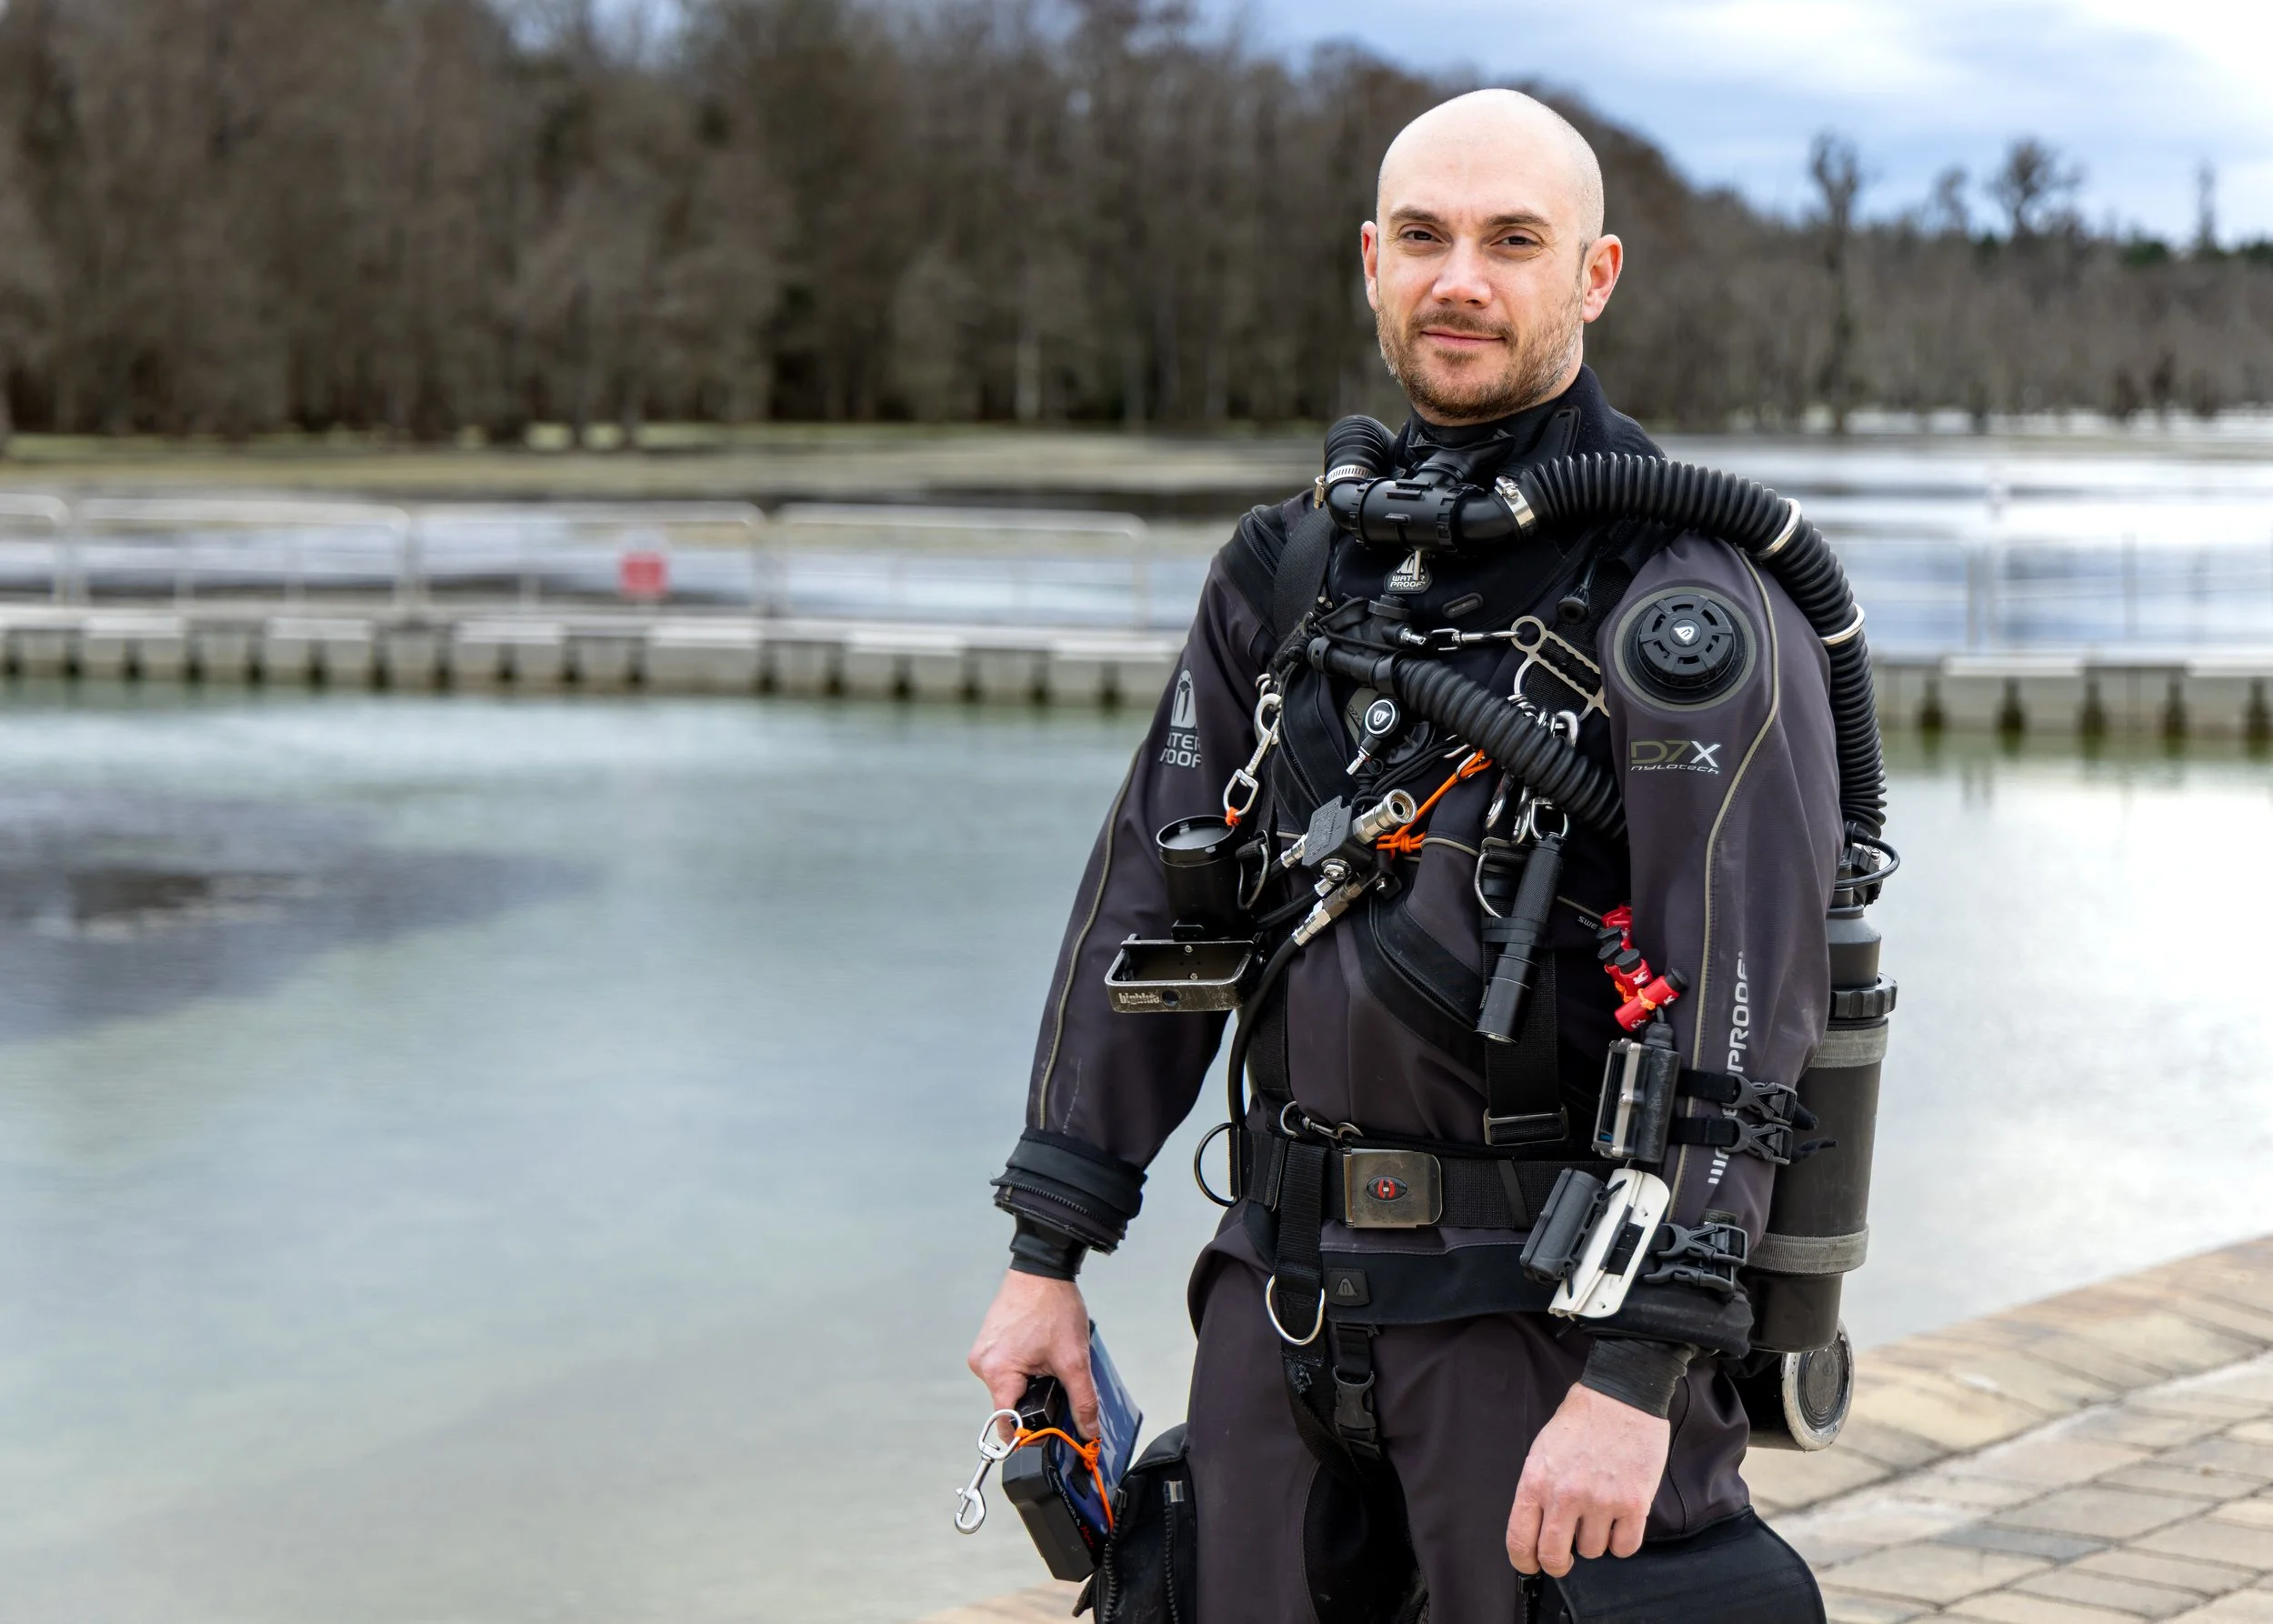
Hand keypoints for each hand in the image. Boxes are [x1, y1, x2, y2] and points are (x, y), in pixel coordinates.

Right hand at [966, 1270, 1098, 1436]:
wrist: (1042, 1269)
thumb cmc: (1052, 1305)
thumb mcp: (1074, 1359)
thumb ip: (1083, 1401)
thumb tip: (1088, 1431)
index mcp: (997, 1372)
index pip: (1008, 1423)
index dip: (1031, 1433)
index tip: (1049, 1433)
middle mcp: (982, 1364)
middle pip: (1011, 1404)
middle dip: (1036, 1400)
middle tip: (1056, 1379)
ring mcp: (983, 1352)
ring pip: (1010, 1386)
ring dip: (1031, 1381)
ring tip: (1047, 1356)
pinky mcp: (988, 1343)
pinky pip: (1006, 1369)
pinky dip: (1024, 1367)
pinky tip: (1038, 1349)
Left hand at [1506, 1382, 1670, 1577]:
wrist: (1621, 1396)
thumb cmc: (1581, 1420)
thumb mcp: (1543, 1450)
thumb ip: (1538, 1489)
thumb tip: (1536, 1527)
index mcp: (1536, 1481)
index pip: (1520, 1539)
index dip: (1524, 1561)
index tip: (1531, 1565)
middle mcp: (1565, 1496)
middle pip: (1554, 1556)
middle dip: (1558, 1563)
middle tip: (1564, 1557)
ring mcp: (1600, 1501)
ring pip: (1592, 1551)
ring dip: (1594, 1540)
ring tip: (1598, 1514)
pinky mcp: (1633, 1504)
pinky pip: (1624, 1547)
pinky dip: (1622, 1542)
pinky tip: (1619, 1522)